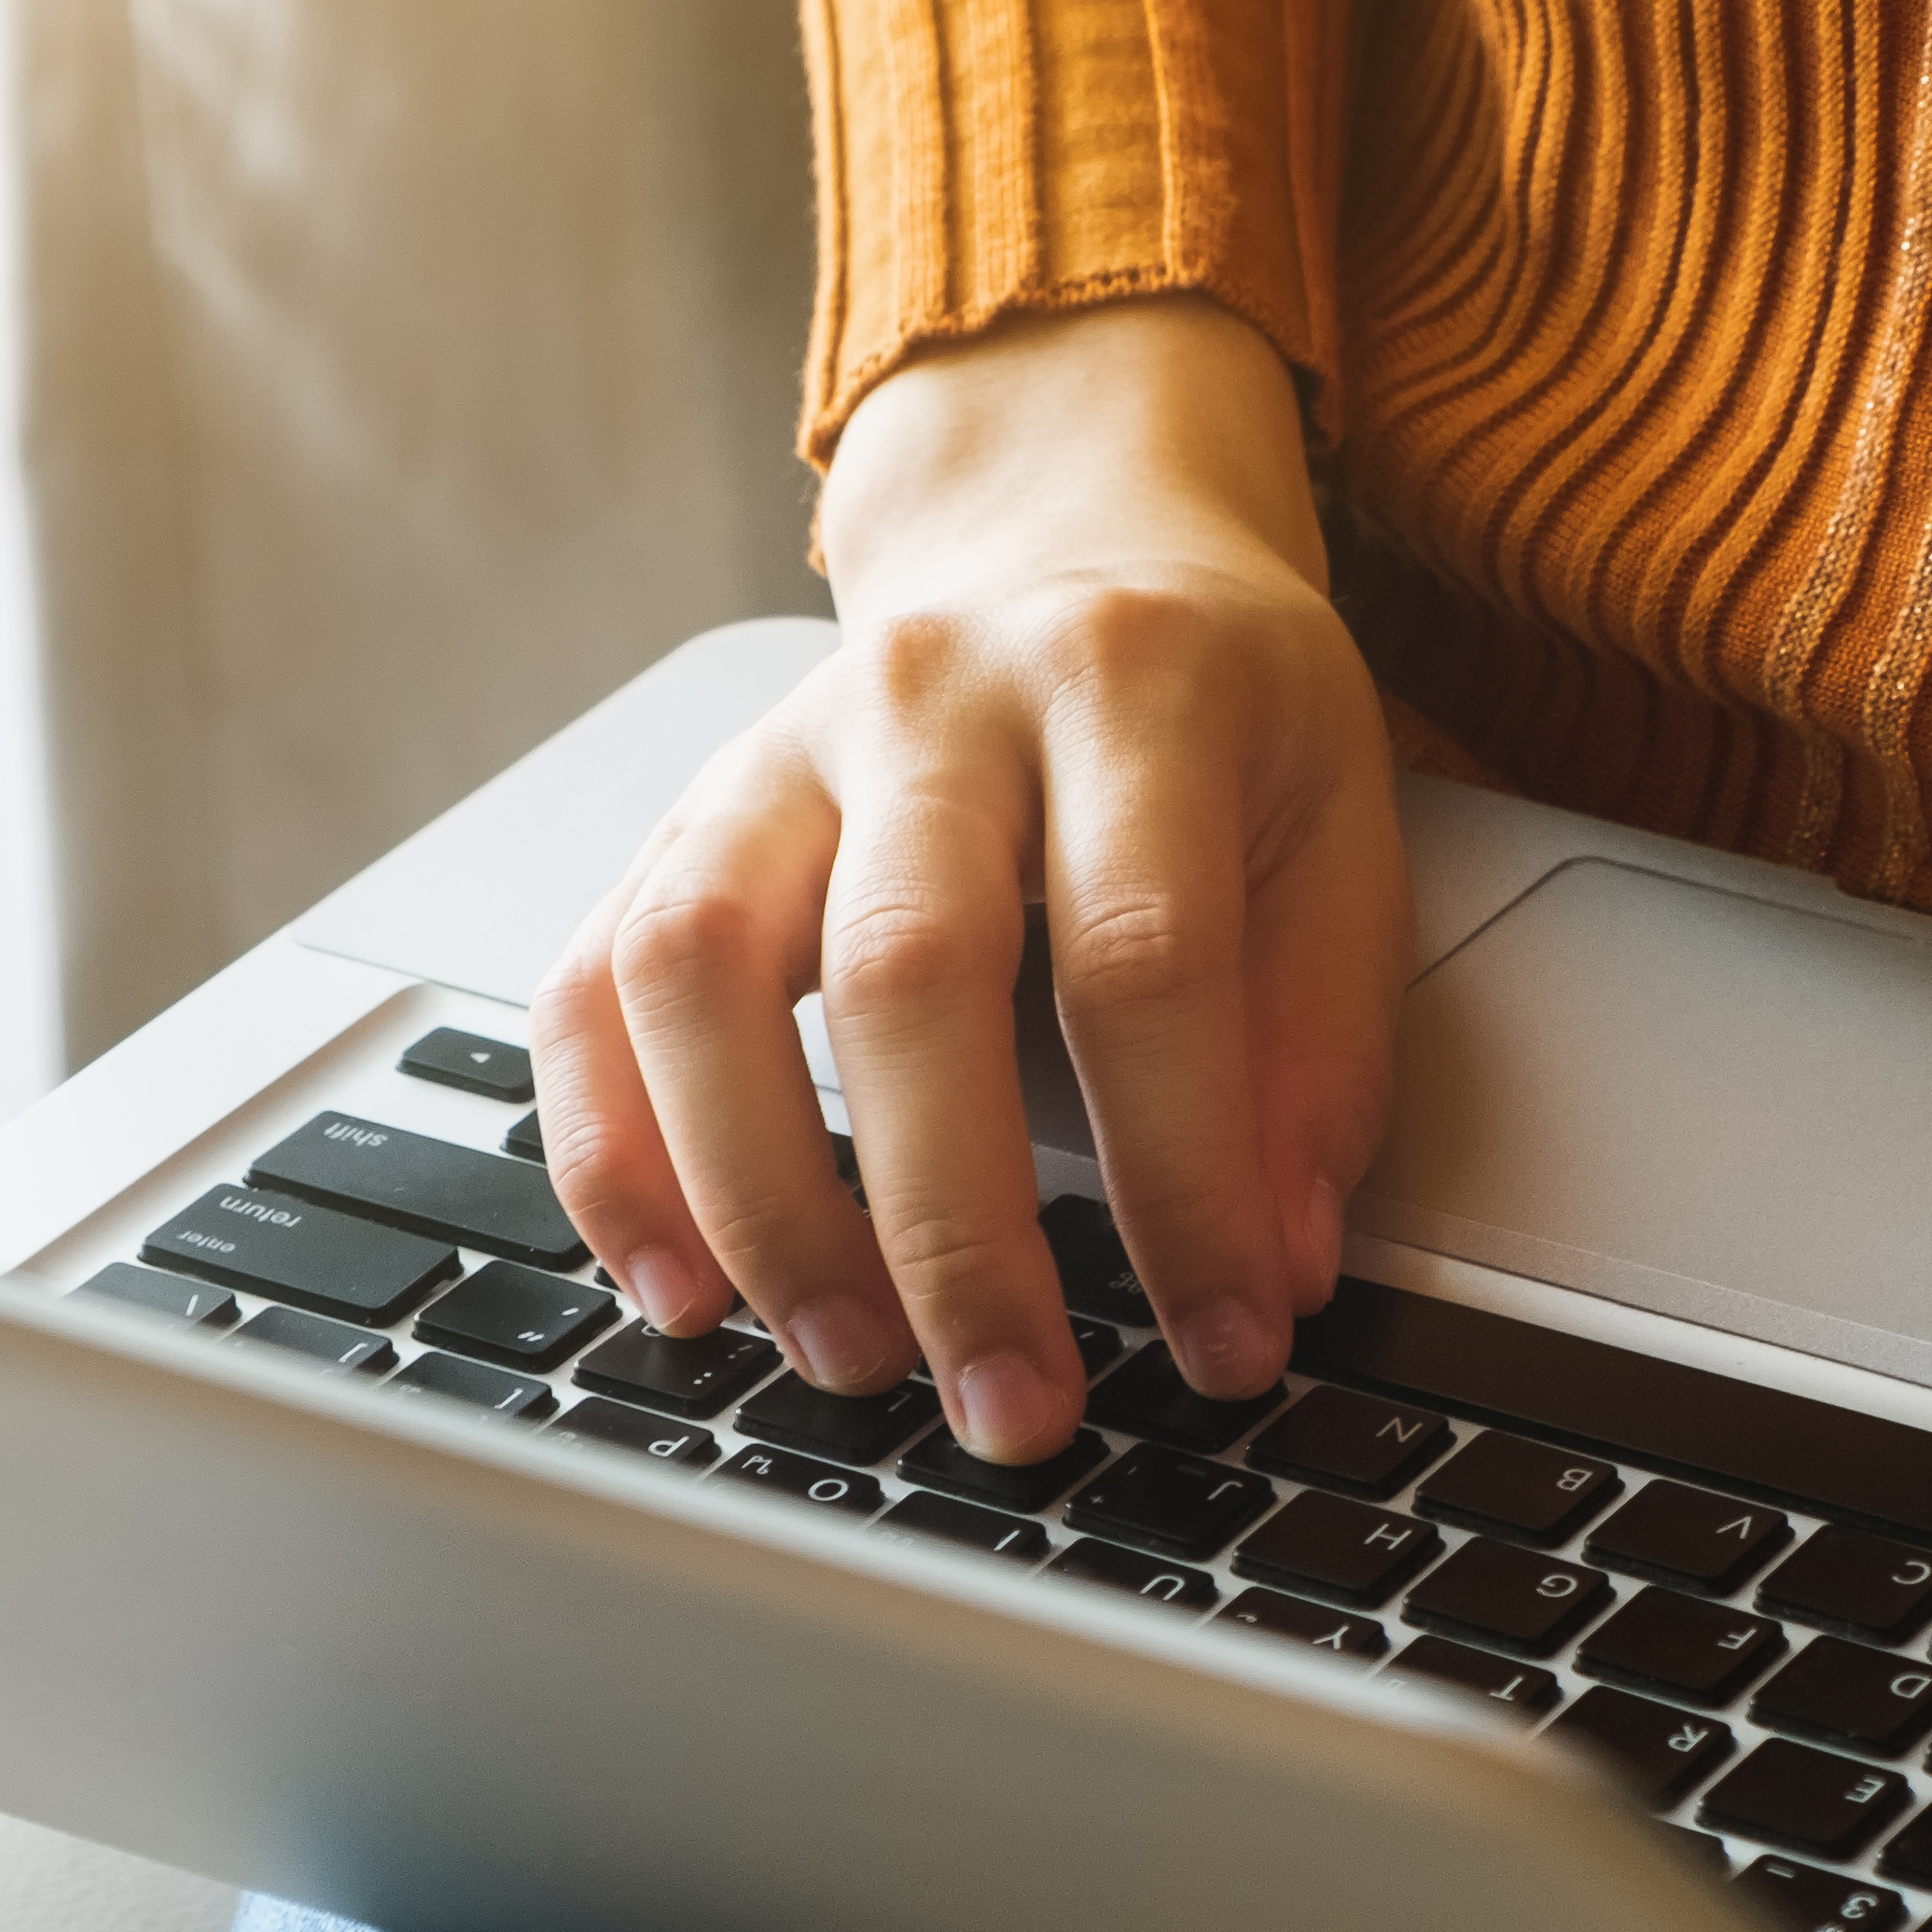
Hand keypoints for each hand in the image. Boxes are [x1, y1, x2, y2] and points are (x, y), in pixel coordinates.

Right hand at [530, 294, 1405, 1456]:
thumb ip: (1320, 1041)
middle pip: (903, 971)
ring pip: (700, 969)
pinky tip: (680, 1283)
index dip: (1186, 1180)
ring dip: (758, 1198)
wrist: (1070, 525)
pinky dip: (613, 1154)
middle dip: (952, 1228)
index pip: (1144, 962)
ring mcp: (779, 753)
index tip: (1226, 1342)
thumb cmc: (1214, 702)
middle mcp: (932, 699)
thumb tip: (1278, 1264)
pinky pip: (594, 985)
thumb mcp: (1337, 822)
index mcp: (1130, 687)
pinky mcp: (681, 819)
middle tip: (1012, 1406)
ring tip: (844, 1359)